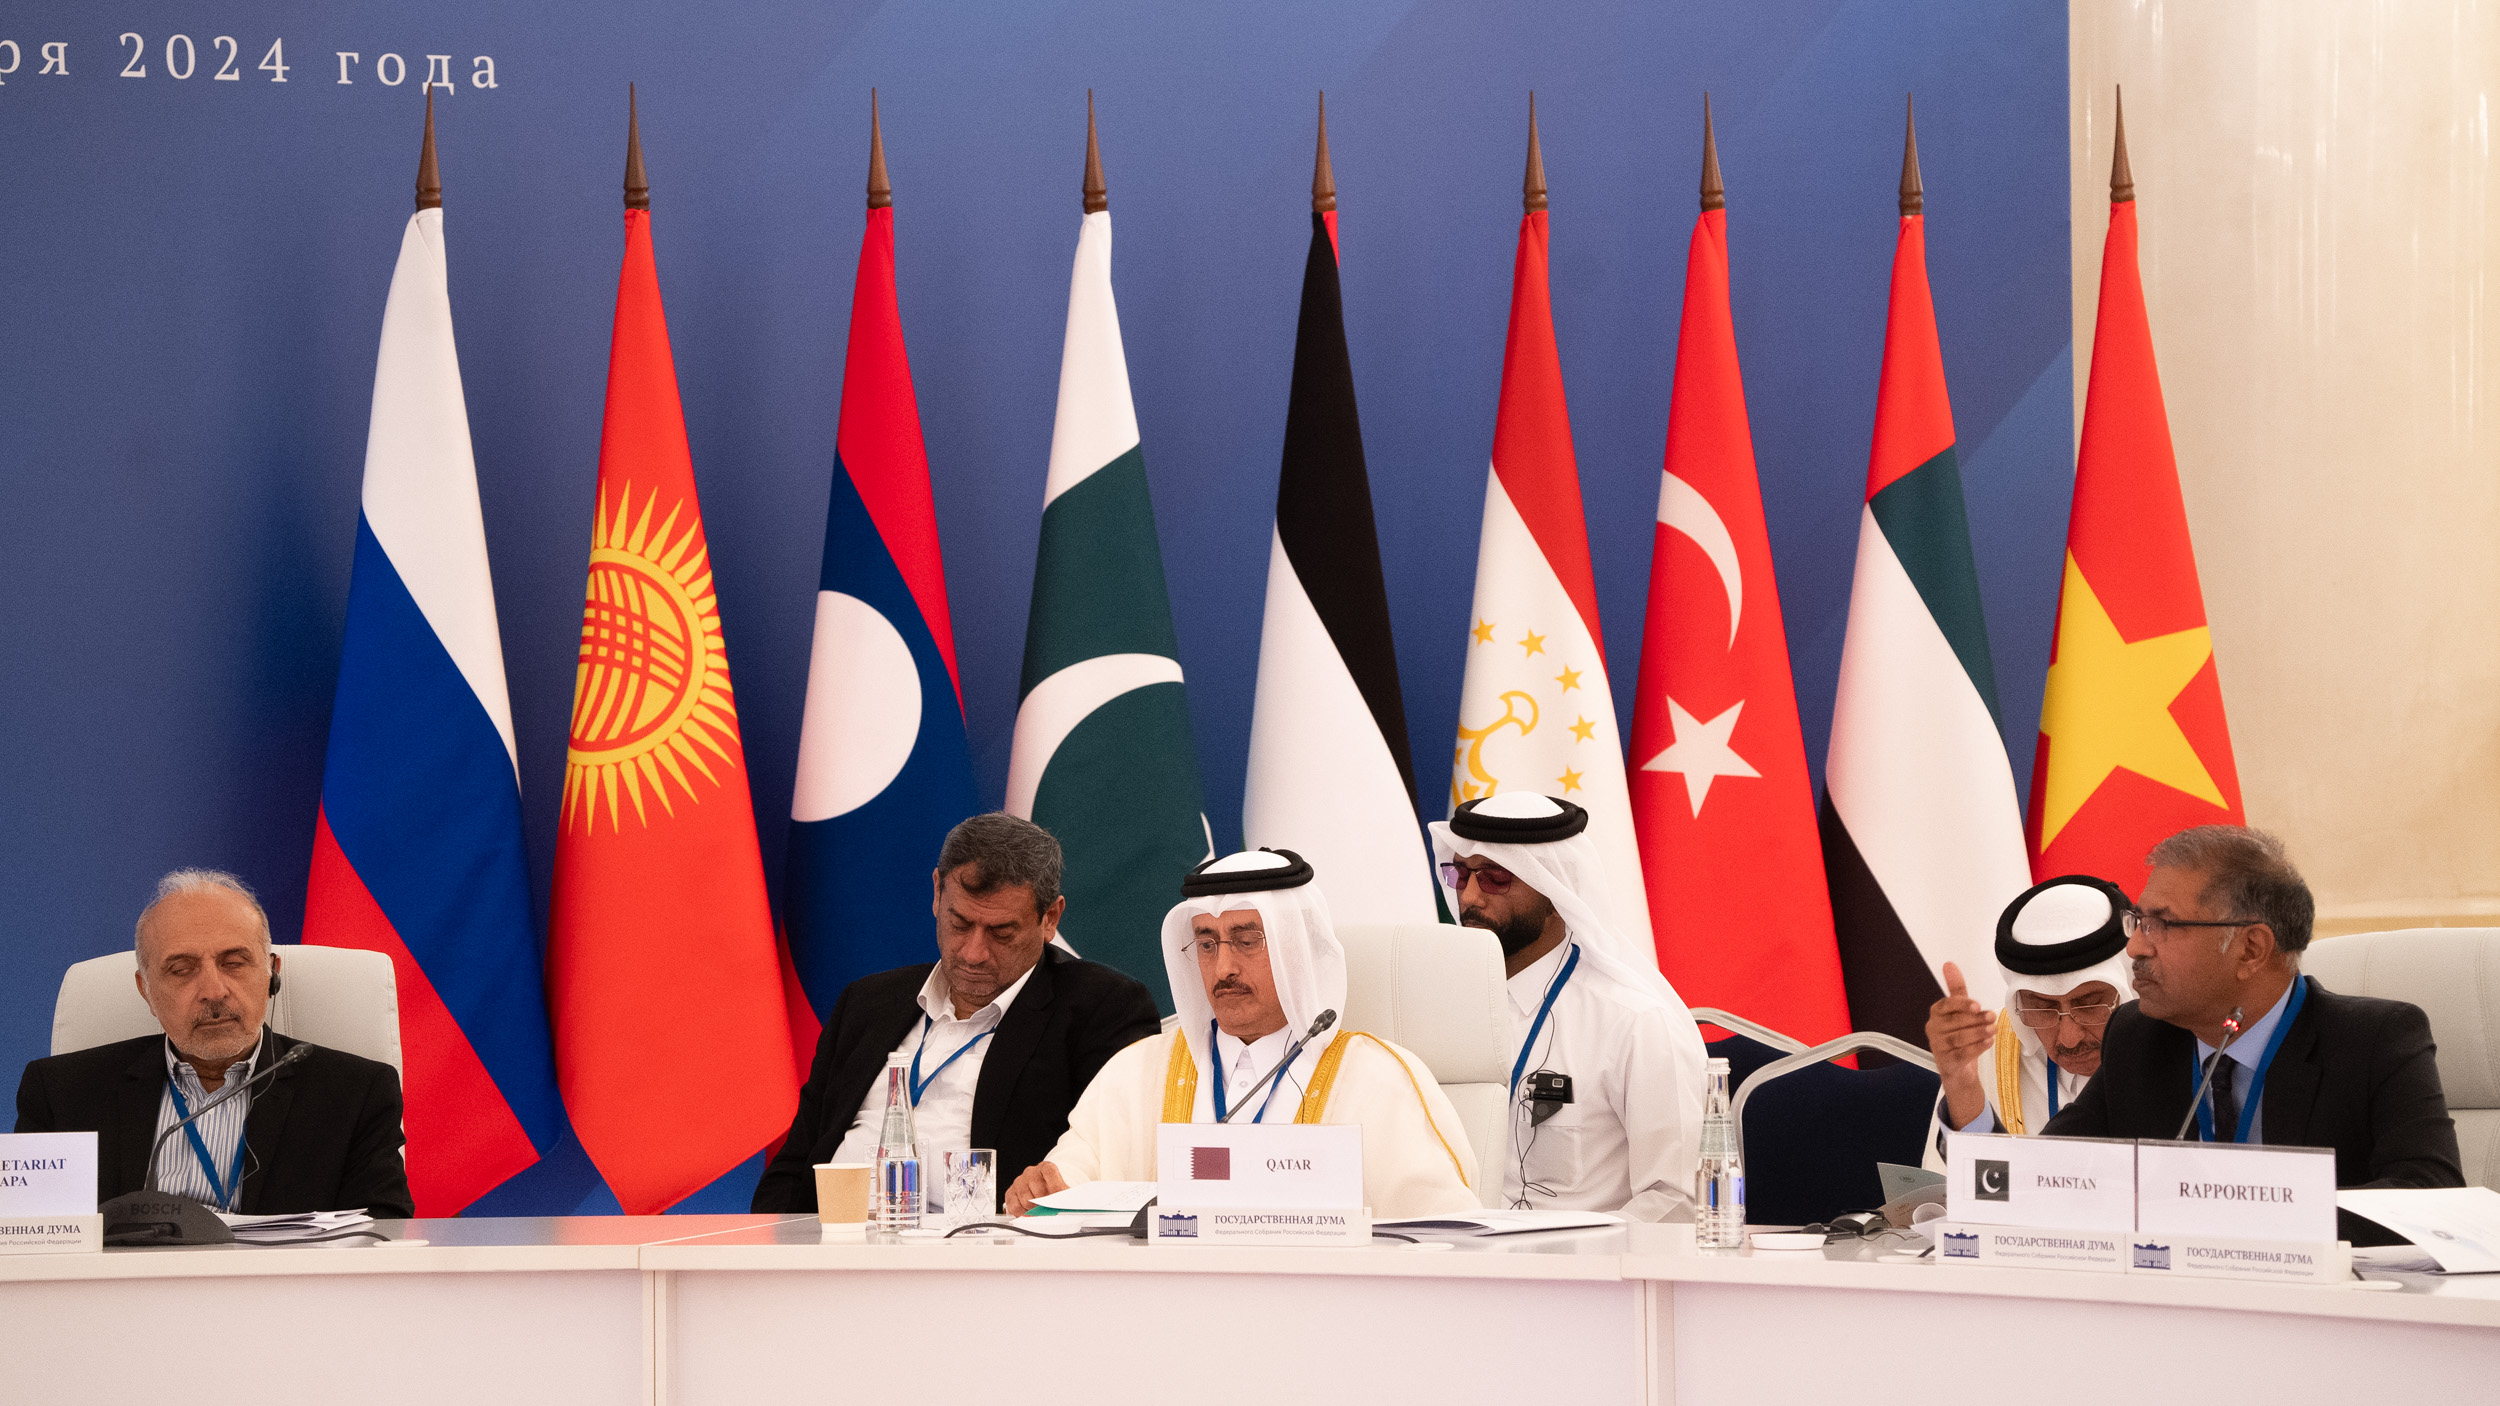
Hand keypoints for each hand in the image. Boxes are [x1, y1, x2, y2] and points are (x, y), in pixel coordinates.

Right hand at [1003, 1160, 1066, 1215]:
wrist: (1042, 1192)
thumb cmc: (1053, 1191)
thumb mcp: (1063, 1190)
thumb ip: (1065, 1196)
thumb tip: (1067, 1206)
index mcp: (1046, 1167)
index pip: (1049, 1172)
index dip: (1056, 1187)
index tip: (1060, 1199)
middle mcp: (1031, 1172)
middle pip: (1038, 1190)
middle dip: (1046, 1204)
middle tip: (1050, 1211)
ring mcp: (1019, 1182)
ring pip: (1026, 1200)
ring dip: (1034, 1210)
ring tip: (1040, 1213)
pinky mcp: (1010, 1193)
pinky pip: (1015, 1206)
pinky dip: (1022, 1214)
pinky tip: (1029, 1214)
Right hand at [1925, 962, 1997, 1130]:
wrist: (1958, 1068)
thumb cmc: (1959, 1035)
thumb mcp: (1959, 1011)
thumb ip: (1956, 989)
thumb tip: (1949, 964)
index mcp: (1936, 1013)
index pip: (1946, 1005)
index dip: (1962, 1005)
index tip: (1977, 1005)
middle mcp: (1933, 1029)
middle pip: (1955, 1022)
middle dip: (1976, 1019)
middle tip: (1992, 1018)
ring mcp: (1938, 1046)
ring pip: (1959, 1037)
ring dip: (1978, 1033)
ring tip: (1993, 1030)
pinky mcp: (1947, 1062)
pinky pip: (1962, 1053)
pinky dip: (1977, 1047)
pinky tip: (1988, 1042)